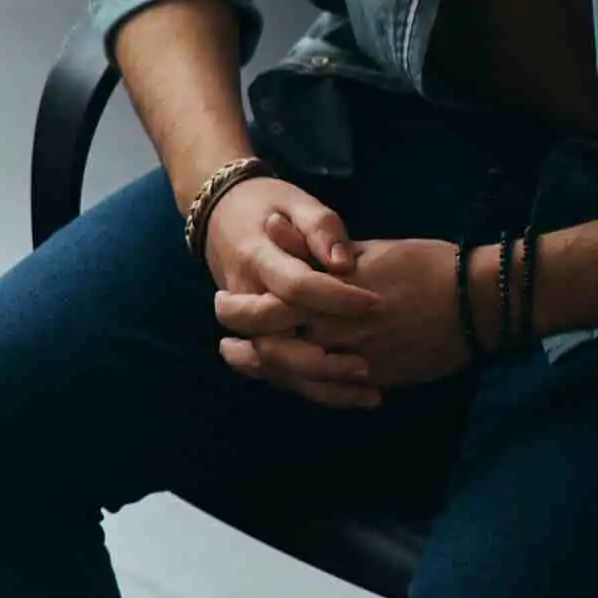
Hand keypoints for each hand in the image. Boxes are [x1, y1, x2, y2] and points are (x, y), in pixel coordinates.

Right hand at [204, 177, 383, 410]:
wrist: (220, 214)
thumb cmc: (268, 204)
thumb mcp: (296, 202)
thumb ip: (321, 227)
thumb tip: (342, 262)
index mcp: (256, 258)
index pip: (295, 286)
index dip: (337, 298)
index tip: (377, 303)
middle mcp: (245, 297)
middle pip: (275, 343)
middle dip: (320, 360)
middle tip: (366, 363)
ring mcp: (246, 323)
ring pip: (276, 368)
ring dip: (320, 384)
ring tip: (370, 391)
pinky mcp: (256, 336)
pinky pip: (280, 372)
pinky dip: (315, 388)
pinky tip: (358, 396)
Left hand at [217, 236, 469, 397]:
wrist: (476, 304)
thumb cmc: (425, 265)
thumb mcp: (370, 249)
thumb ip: (317, 249)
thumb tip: (273, 229)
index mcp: (334, 295)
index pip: (272, 307)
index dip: (242, 310)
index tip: (225, 304)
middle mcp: (340, 334)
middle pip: (276, 350)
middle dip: (246, 350)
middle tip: (228, 344)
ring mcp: (358, 363)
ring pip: (300, 378)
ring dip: (268, 372)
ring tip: (248, 362)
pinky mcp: (377, 381)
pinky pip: (332, 393)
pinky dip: (309, 387)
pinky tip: (295, 380)